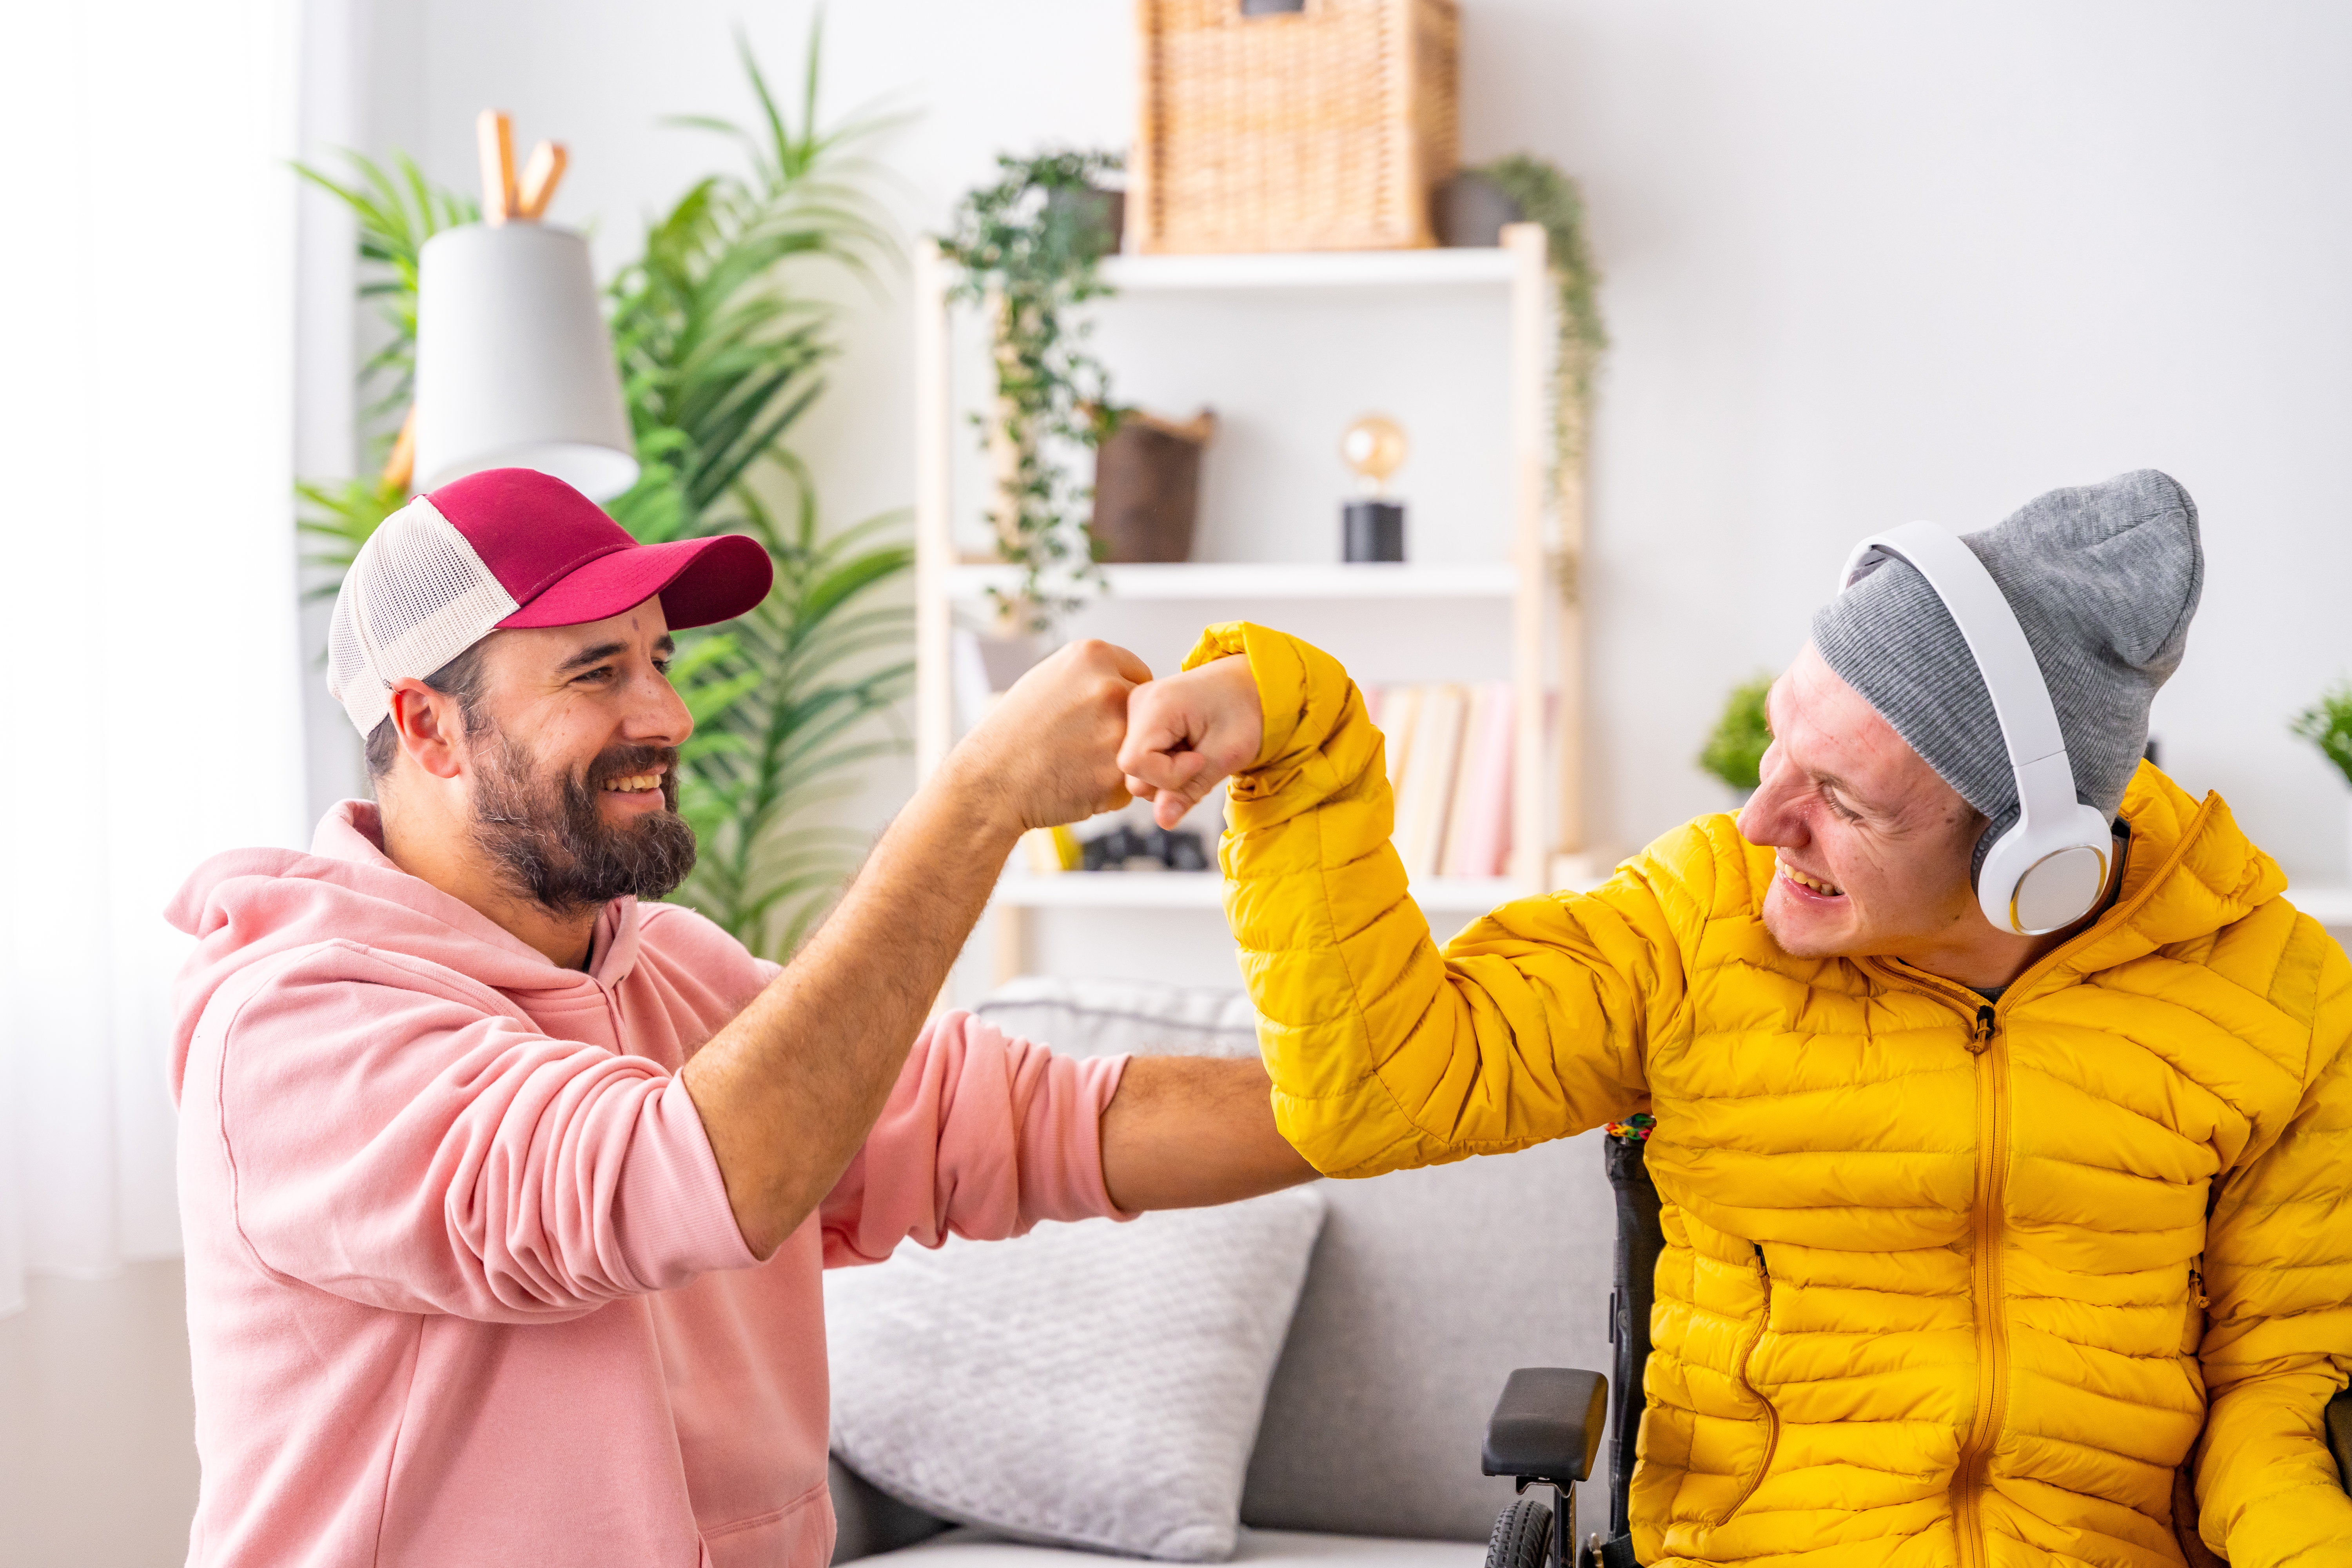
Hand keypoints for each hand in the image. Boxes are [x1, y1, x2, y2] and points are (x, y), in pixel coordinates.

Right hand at [953, 639, 1152, 833]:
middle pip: (1144, 710)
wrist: (989, 782)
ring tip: (1077, 764)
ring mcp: (1116, 729)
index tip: (1104, 715)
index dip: (1125, 698)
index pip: (1140, 673)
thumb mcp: (1048, 681)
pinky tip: (1076, 784)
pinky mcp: (1117, 771)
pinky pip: (1129, 780)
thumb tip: (1125, 682)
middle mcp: (1109, 686)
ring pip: (1139, 746)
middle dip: (1125, 727)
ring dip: (1117, 758)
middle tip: (1086, 744)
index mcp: (1093, 655)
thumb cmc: (1011, 735)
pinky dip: (1109, 788)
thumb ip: (1091, 676)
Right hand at [1119, 655, 1263, 829]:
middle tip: (1203, 757)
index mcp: (1156, 704)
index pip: (1135, 763)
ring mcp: (1136, 710)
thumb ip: (1191, 789)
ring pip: (1136, 770)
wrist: (1250, 683)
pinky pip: (1142, 758)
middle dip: (1169, 779)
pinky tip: (1187, 747)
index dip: (1169, 775)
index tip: (1201, 760)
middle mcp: (1137, 703)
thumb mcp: (1227, 755)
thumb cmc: (1245, 711)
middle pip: (1132, 771)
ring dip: (1168, 774)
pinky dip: (1166, 763)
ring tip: (1196, 750)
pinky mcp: (1140, 718)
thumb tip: (1163, 821)